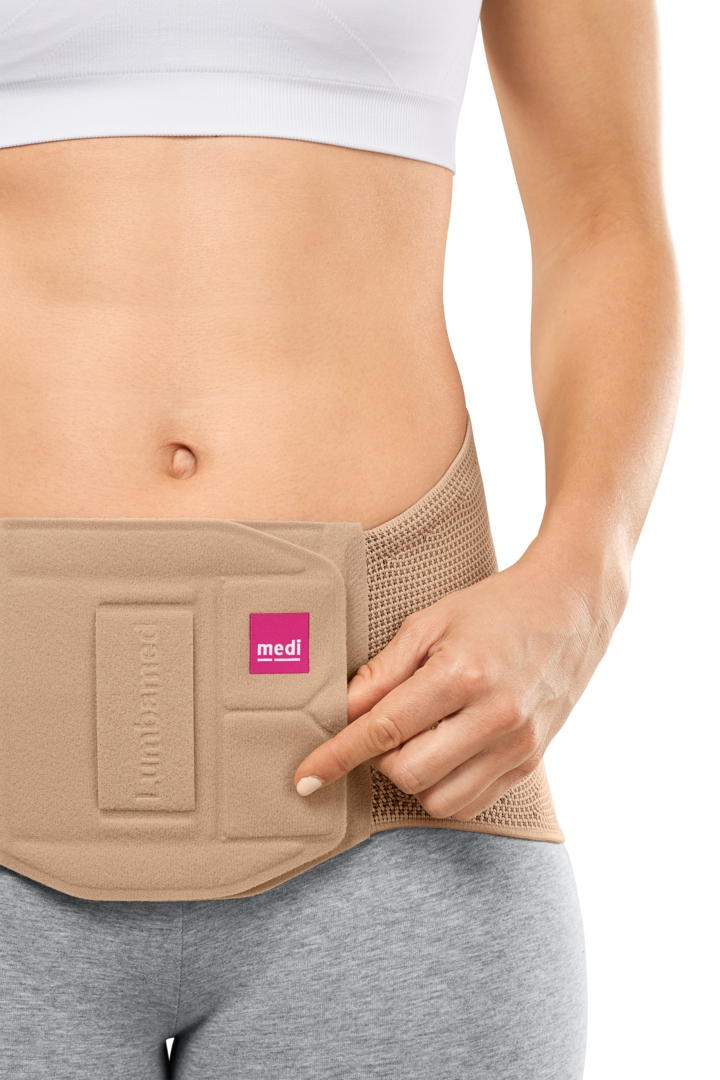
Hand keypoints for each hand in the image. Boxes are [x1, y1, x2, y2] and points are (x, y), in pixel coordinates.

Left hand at [294, 539, 624, 819]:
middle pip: (407, 772)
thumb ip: (383, 671)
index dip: (336, 757)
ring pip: (438, 799)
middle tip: (387, 725)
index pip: (382, 730)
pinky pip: (472, 803)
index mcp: (462, 674)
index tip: (305, 779)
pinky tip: (445, 753)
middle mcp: (494, 716)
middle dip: (380, 758)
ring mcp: (518, 744)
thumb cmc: (495, 607)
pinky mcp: (531, 762)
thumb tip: (341, 714)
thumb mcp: (431, 622)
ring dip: (413, 778)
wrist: (572, 606)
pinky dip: (445, 788)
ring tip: (420, 738)